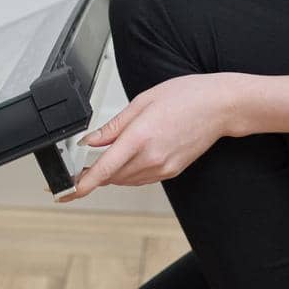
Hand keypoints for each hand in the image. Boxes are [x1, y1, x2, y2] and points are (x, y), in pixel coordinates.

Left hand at [56, 75, 235, 201]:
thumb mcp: (141, 102)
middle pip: (111, 176)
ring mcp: (163, 168)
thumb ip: (113, 126)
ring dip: (110, 173)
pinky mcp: (171, 171)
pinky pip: (140, 178)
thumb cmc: (186, 97)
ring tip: (102, 159)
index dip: (83, 183)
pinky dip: (127, 172)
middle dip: (93, 174)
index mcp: (141, 137)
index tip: (67, 191)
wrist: (220, 107)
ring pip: (125, 180)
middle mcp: (152, 158)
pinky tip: (126, 158)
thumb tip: (90, 140)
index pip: (105, 168)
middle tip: (78, 167)